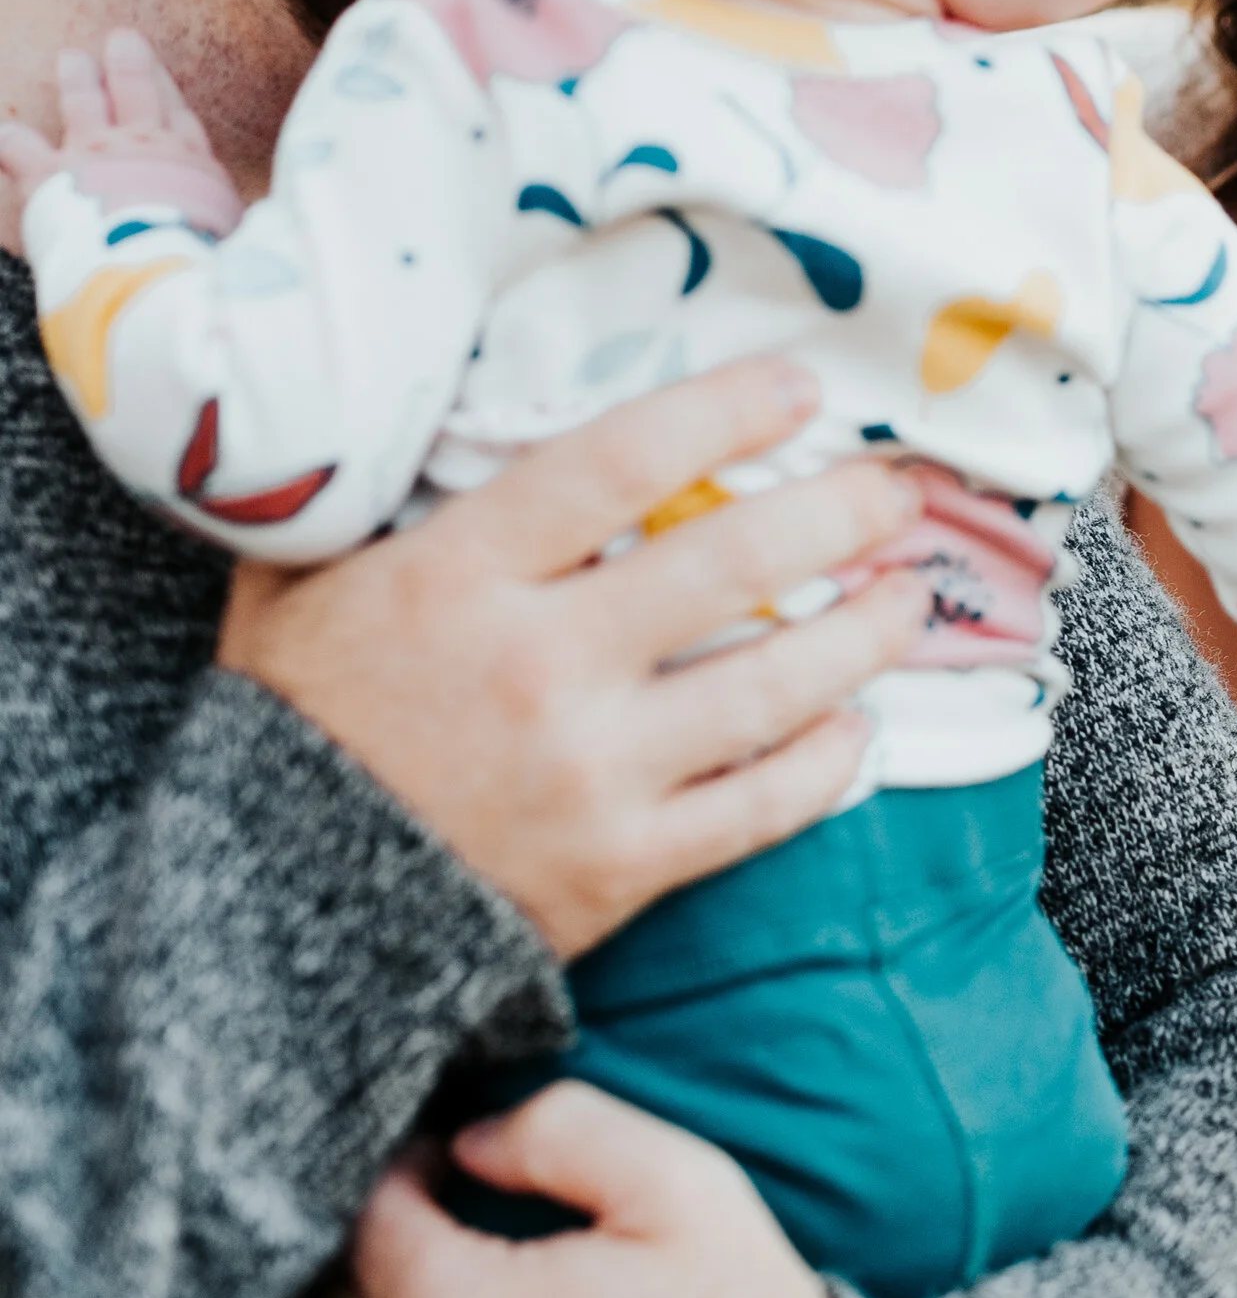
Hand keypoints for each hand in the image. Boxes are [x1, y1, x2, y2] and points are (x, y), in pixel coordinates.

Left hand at [0, 29, 243, 250]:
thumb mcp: (233, 233)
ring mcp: (95, 153)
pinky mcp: (51, 171)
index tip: (159, 74)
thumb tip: (253, 232)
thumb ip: (223, 217)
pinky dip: (7, 138)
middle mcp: (143, 146)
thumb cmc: (200, 255)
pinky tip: (3, 132)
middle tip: (122, 39)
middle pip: (136, 92)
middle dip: (129, 64)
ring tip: (71, 58)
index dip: (167, 91)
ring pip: (82, 102)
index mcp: (189, 163)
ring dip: (76, 79)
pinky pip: (17, 146)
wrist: (156, 264)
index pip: (178, 117)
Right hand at [219, 355, 934, 958]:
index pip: (622, 460)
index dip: (727, 409)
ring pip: (773, 686)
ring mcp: (593, 772)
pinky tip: (859, 726)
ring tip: (908, 597)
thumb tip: (443, 389)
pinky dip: (826, 764)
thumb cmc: (293, 721)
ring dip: (863, 634)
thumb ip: (378, 489)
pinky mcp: (625, 865)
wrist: (265, 908)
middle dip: (838, 515)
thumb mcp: (300, 577)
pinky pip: (761, 808)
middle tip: (897, 492)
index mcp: (461, 575)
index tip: (802, 388)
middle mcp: (541, 667)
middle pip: (731, 564)